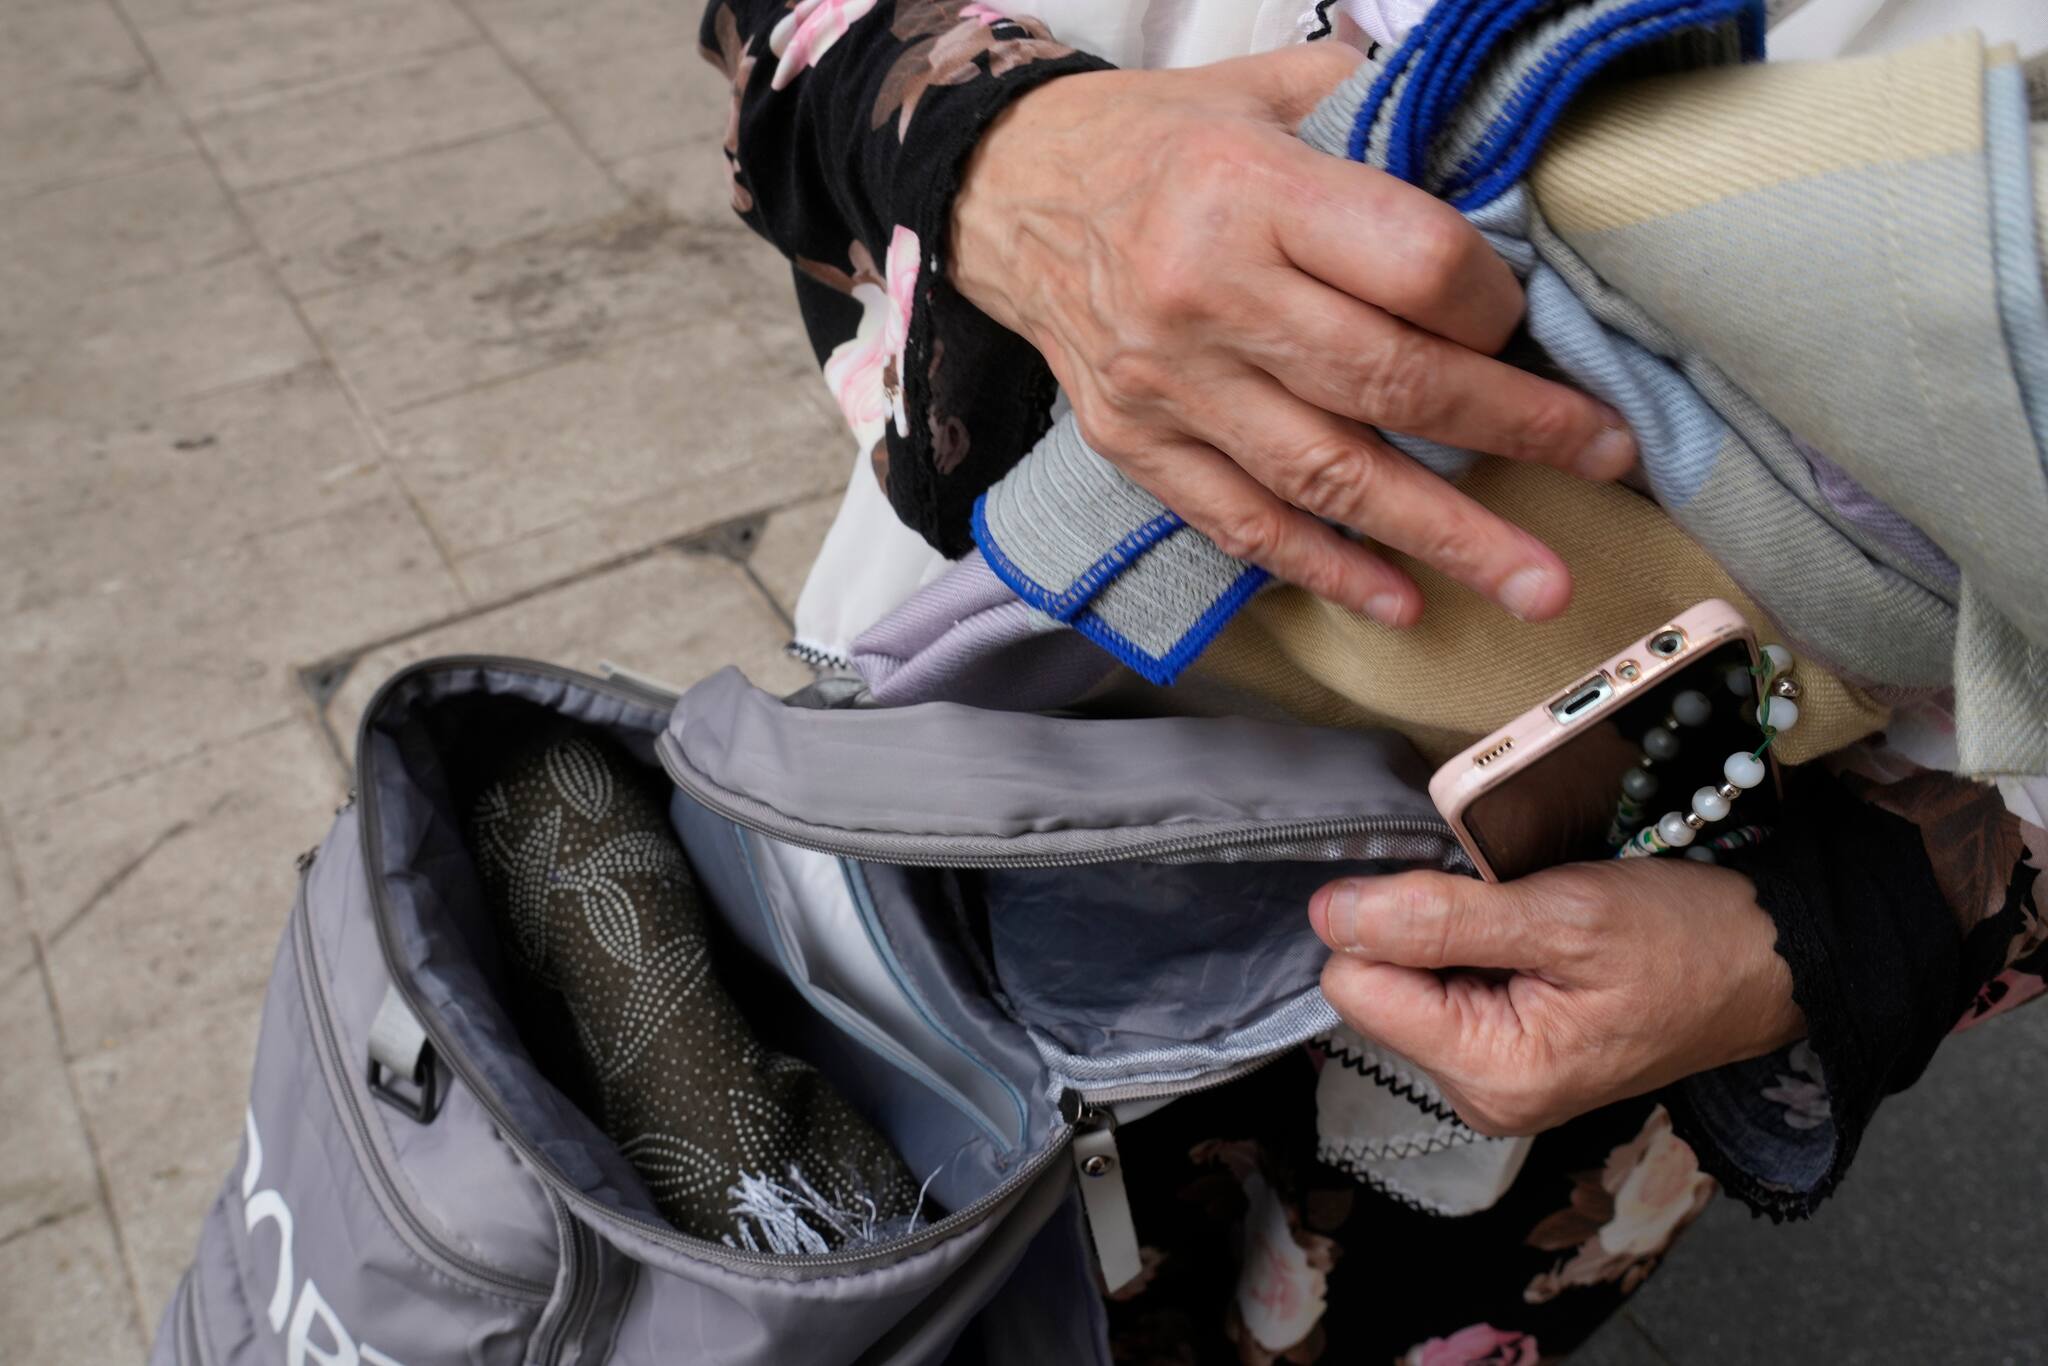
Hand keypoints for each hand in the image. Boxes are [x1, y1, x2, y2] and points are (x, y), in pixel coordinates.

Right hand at [949, 45, 1637, 626]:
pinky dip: (1324, 569)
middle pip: (1387, 385)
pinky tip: (1400, 600)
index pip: (1413, 266)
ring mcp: (1167, 386)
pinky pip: (1241, 524)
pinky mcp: (1136, 446)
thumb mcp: (1267, 88)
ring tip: (1536, 583)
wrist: (1008, 193)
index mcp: (1251, 190)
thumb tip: (1509, 169)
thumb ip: (1381, 125)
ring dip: (1443, 536)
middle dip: (1517, 433)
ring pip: (1326, 478)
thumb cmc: (1161, 140)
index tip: (1537, 326)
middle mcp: (1205, 295)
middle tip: (1610, 464)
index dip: (1495, 308)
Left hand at [1308, 858, 1805, 1134]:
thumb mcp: (1564, 914)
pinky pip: (1447, 987)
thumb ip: (1438, 917)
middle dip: (1423, 932)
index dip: (1387, 923)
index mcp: (1490, 1074)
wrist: (1771, 962)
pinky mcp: (1508, 1053)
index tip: (1461, 892)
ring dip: (1453, 937)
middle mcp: (1480, 1094)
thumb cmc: (1687, 939)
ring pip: (1408, 982)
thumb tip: (1330, 914)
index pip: (1354, 985)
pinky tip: (1534, 939)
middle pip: (1375, 987)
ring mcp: (1493, 1079)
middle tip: (1512, 907)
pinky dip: (1476, 949)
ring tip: (1532, 923)